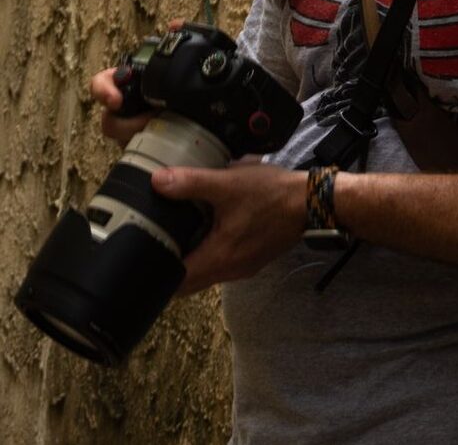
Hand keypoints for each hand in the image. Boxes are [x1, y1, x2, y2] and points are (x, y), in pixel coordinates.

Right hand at [89, 18, 185, 145]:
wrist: (209, 116)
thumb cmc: (189, 89)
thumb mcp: (185, 64)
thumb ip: (179, 42)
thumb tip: (175, 25)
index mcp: (131, 84)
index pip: (103, 83)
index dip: (103, 90)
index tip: (116, 100)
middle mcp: (128, 108)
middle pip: (109, 119)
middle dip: (125, 124)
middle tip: (149, 121)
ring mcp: (134, 130)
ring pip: (123, 140)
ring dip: (141, 137)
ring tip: (166, 131)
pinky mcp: (144, 148)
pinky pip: (139, 153)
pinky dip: (151, 150)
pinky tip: (169, 147)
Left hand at [151, 161, 306, 295]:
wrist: (311, 202)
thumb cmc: (272, 195)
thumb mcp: (228, 184)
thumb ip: (192, 183)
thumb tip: (157, 181)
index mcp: (219, 258)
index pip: (176, 282)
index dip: (155, 272)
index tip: (139, 257)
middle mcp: (229, 271)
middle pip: (188, 282)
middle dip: (168, 266)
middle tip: (152, 242)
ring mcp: (242, 267)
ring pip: (204, 273)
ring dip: (189, 258)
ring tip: (174, 233)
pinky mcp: (251, 258)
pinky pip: (220, 263)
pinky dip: (207, 252)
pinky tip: (205, 228)